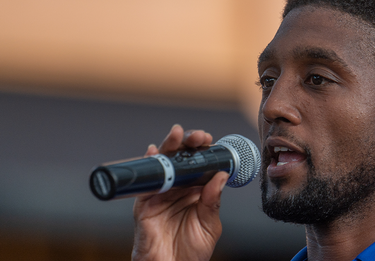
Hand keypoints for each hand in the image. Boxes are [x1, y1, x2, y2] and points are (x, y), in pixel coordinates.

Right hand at [132, 124, 227, 260]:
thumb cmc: (191, 252)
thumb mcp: (210, 224)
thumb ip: (214, 200)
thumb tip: (221, 175)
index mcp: (196, 192)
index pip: (200, 165)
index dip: (204, 151)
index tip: (211, 141)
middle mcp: (178, 190)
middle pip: (181, 159)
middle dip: (188, 143)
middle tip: (198, 136)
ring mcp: (160, 195)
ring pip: (164, 165)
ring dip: (170, 147)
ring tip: (177, 134)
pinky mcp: (144, 204)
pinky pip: (145, 182)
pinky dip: (149, 165)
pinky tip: (154, 151)